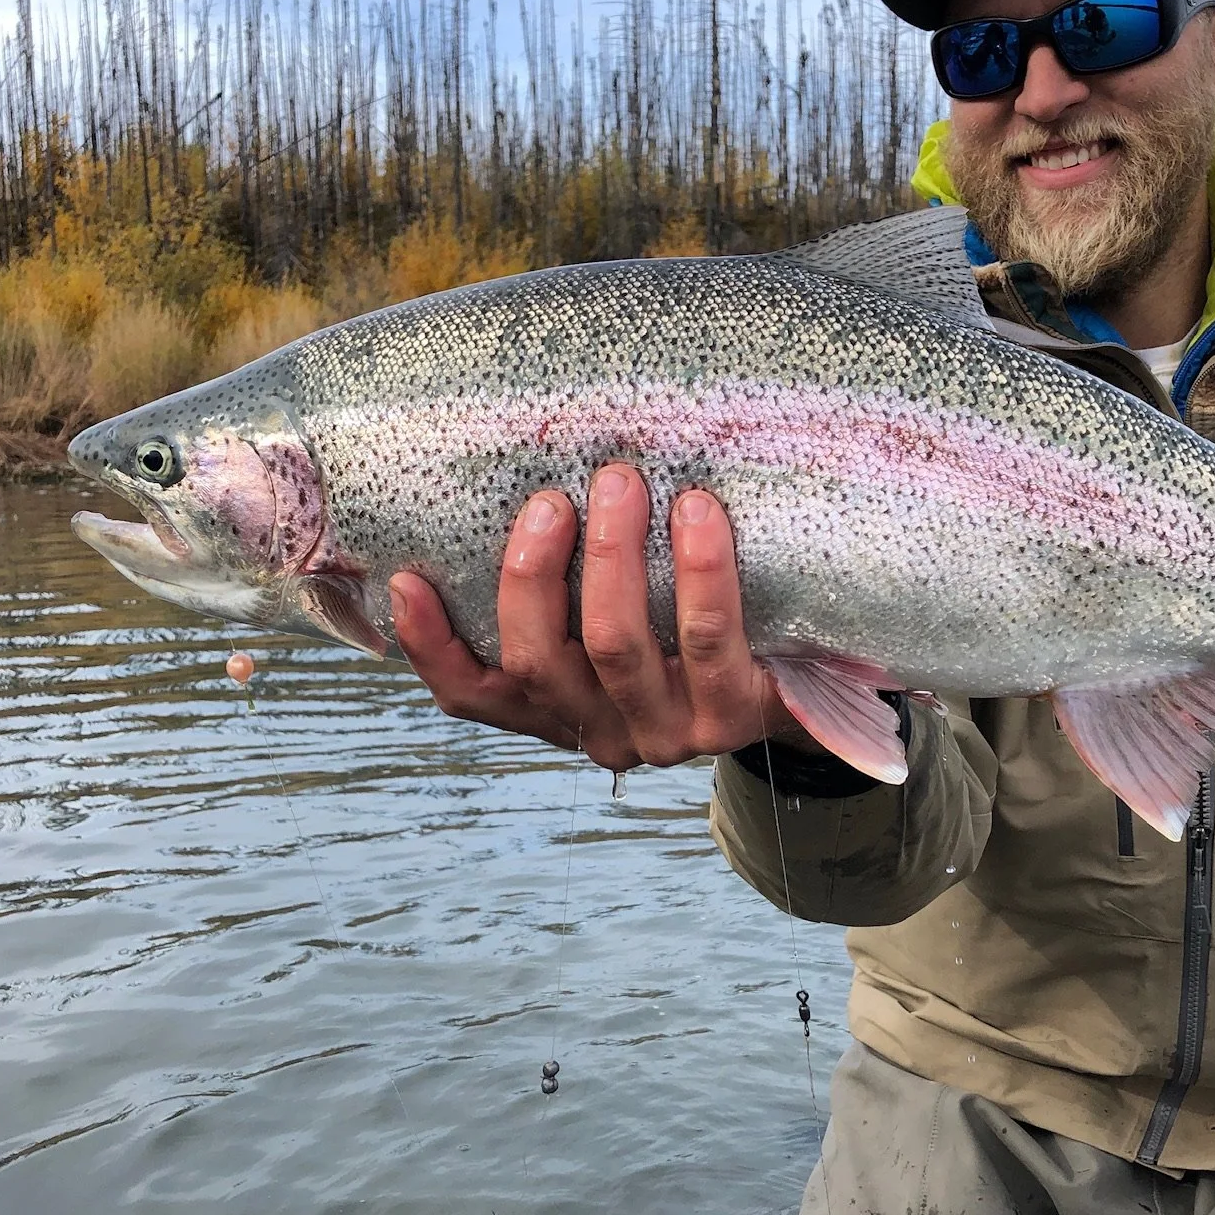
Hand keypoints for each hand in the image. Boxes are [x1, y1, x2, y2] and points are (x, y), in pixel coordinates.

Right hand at [387, 461, 808, 773]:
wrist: (807, 678)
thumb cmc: (693, 623)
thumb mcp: (624, 612)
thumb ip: (567, 583)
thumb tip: (514, 484)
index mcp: (559, 710)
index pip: (474, 696)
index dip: (431, 646)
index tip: (406, 580)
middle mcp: (602, 732)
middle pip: (536, 662)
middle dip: (533, 573)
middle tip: (551, 499)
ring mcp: (665, 733)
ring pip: (614, 646)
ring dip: (611, 556)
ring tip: (621, 481)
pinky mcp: (730, 717)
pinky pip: (707, 636)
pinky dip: (698, 568)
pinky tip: (699, 511)